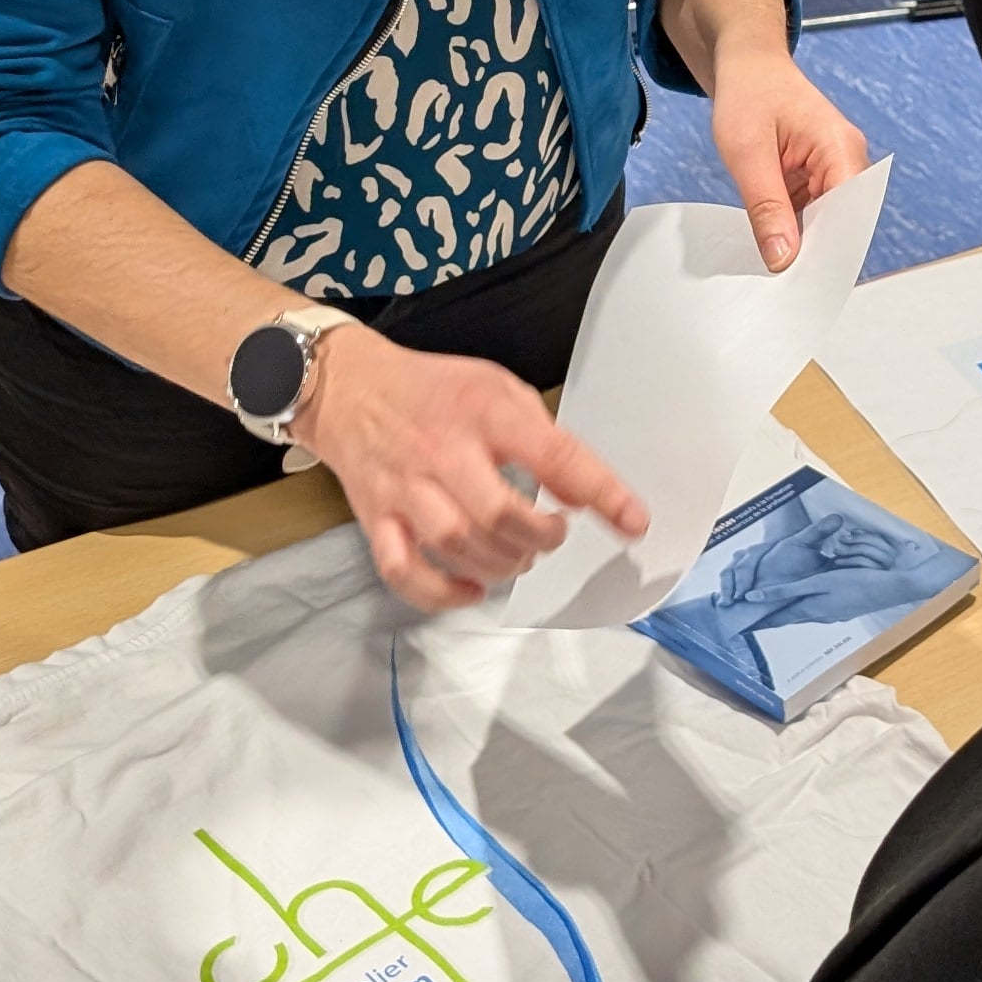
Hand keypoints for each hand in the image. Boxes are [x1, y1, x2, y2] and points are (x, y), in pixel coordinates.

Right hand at [294, 322, 647, 616]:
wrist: (348, 388)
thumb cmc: (434, 391)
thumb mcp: (498, 389)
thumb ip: (544, 438)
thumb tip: (583, 496)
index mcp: (483, 411)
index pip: (553, 454)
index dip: (600, 491)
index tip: (633, 521)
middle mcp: (442, 452)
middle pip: (498, 514)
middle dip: (540, 536)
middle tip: (552, 534)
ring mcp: (405, 489)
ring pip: (456, 545)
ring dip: (502, 564)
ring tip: (520, 555)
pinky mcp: (376, 518)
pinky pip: (403, 570)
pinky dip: (442, 593)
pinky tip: (474, 589)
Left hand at [708, 42, 873, 271]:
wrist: (746, 66)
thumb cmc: (748, 93)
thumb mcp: (747, 152)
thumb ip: (766, 206)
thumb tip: (783, 256)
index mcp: (840, 146)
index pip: (849, 214)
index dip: (830, 251)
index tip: (803, 282)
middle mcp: (846, 159)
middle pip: (843, 223)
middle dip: (816, 253)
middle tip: (783, 284)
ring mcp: (834, 169)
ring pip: (827, 223)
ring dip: (804, 244)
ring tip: (776, 270)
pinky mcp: (818, 178)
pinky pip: (813, 214)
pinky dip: (794, 231)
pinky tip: (774, 248)